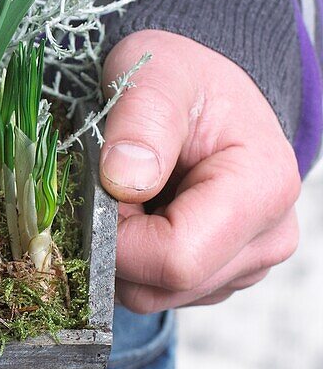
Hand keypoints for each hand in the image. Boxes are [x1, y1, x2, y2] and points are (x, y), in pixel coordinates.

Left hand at [100, 30, 300, 311]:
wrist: (204, 86)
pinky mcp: (224, 272)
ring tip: (126, 192)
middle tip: (107, 186)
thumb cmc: (182, 76)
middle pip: (166, 287)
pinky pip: (162, 290)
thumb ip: (142, 121)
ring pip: (159, 296)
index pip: (176, 258)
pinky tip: (140, 210)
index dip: (119, 237)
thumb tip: (123, 181)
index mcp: (262, 187)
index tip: (101, 188)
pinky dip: (136, 258)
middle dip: (117, 245)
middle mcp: (268, 237)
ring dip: (123, 253)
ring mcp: (249, 262)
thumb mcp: (158, 73)